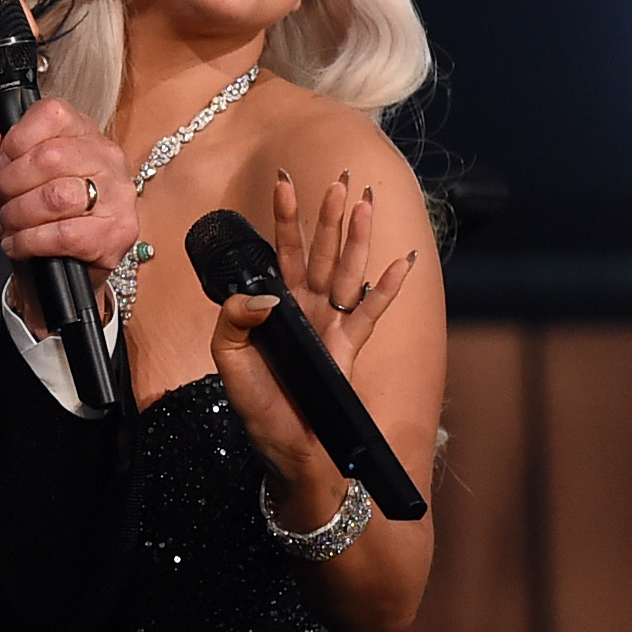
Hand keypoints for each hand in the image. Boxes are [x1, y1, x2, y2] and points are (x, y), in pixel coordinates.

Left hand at [0, 99, 134, 332]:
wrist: (51, 272)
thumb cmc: (30, 216)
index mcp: (81, 131)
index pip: (50, 114)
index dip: (14, 143)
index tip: (2, 167)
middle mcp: (106, 156)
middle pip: (49, 157)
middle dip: (11, 185)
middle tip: (3, 202)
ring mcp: (117, 195)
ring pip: (57, 197)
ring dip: (19, 215)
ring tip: (10, 224)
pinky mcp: (117, 232)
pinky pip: (64, 233)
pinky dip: (29, 242)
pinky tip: (20, 244)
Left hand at [208, 169, 418, 489]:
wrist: (288, 452)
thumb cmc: (260, 409)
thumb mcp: (230, 362)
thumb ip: (234, 321)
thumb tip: (263, 296)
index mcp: (279, 309)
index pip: (283, 254)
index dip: (285, 219)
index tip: (286, 182)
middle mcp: (309, 311)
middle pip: (322, 253)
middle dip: (329, 216)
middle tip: (339, 179)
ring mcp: (332, 328)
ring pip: (348, 272)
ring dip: (358, 237)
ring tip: (366, 202)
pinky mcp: (351, 349)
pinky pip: (371, 312)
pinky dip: (387, 287)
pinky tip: (402, 260)